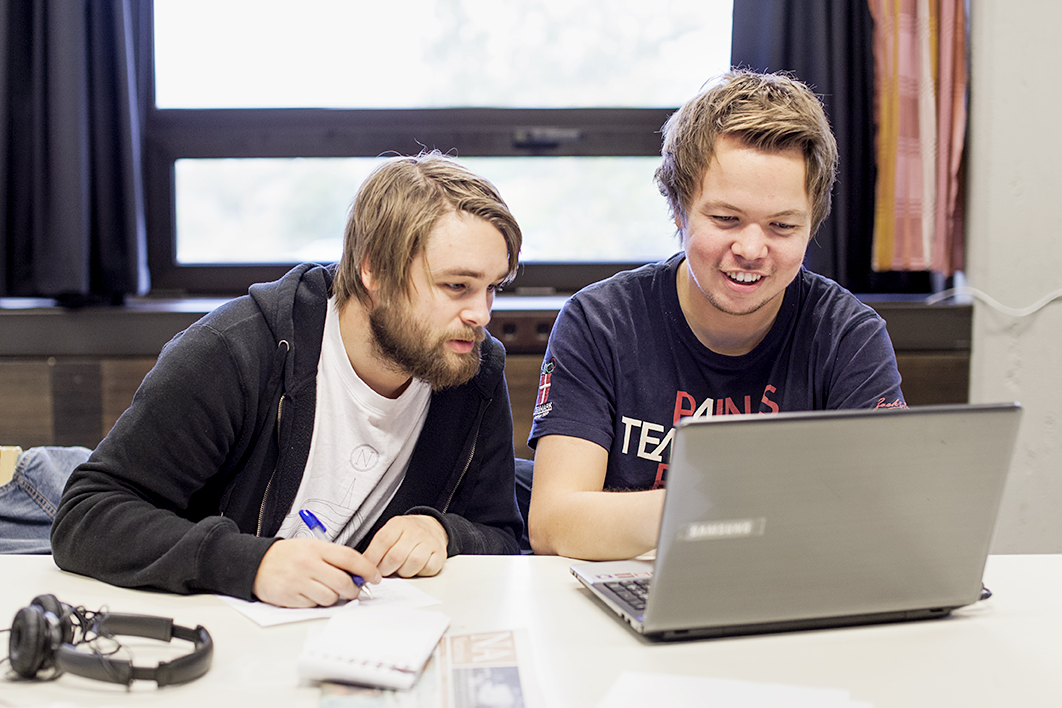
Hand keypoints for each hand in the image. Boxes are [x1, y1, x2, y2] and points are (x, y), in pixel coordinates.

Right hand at [253, 538, 381, 607]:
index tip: (375, 576)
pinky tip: (310, 593)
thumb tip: (358, 573)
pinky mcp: (291, 596)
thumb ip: (334, 558)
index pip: (350, 558)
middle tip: (354, 590)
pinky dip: (317, 602)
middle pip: (343, 582)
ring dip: (334, 597)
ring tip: (327, 589)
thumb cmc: (288, 556)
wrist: (257, 564)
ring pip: (331, 597)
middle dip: (354, 589)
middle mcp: (309, 564)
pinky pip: (314, 605)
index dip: (367, 569)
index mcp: (317, 549)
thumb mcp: (312, 547)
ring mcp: (299, 581)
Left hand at [363, 514, 447, 577]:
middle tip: (383, 572)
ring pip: (412, 563)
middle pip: (396, 556)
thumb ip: (377, 547)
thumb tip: (362, 565)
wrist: (432, 527)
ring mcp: (429, 542)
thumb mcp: (390, 532)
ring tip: (400, 568)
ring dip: (403, 571)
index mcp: (398, 524)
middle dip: (386, 569)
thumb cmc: (408, 533)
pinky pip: (428, 568)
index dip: (373, 558)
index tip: (368, 568)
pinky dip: (420, 572)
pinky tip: (415, 568)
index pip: (382, 541)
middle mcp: (415, 531)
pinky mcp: (440, 554)